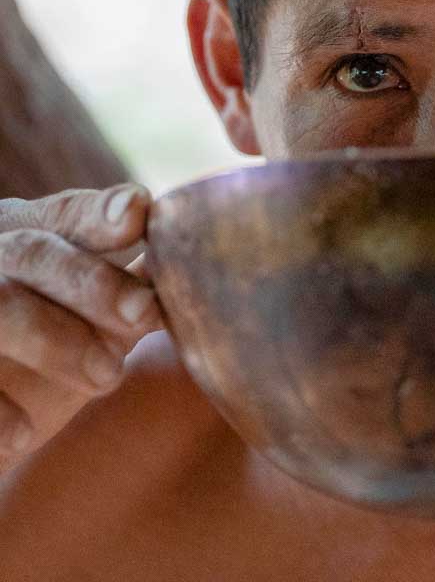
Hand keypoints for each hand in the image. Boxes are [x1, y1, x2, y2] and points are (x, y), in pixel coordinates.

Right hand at [0, 186, 162, 471]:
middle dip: (92, 281)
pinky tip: (23, 436)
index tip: (140, 209)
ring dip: (55, 339)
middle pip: (36, 253)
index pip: (67, 213)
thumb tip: (203, 268)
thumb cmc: (47, 343)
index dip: (101, 212)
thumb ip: (133, 286)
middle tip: (143, 314)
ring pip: (1, 305)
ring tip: (108, 377)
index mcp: (31, 232)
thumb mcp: (89, 311)